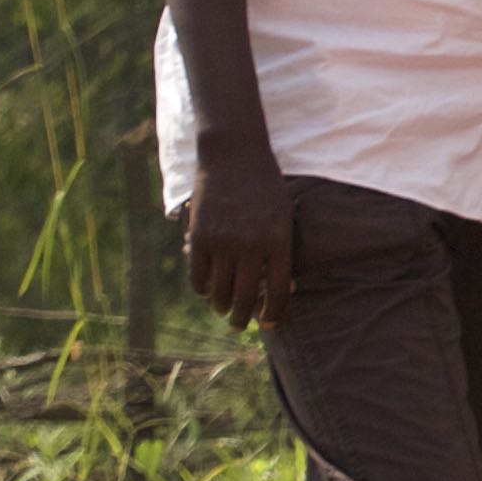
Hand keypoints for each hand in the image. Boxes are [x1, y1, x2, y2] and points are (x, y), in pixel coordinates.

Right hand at [183, 145, 295, 330]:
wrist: (235, 155)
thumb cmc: (266, 187)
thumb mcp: (284, 215)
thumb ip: (281, 249)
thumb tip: (280, 288)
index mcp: (278, 240)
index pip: (276, 290)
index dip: (273, 312)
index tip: (269, 324)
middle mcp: (250, 245)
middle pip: (244, 296)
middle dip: (242, 316)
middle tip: (240, 324)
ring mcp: (222, 241)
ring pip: (219, 290)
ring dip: (220, 306)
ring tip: (223, 310)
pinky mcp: (199, 236)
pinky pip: (197, 275)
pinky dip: (201, 288)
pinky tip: (206, 292)